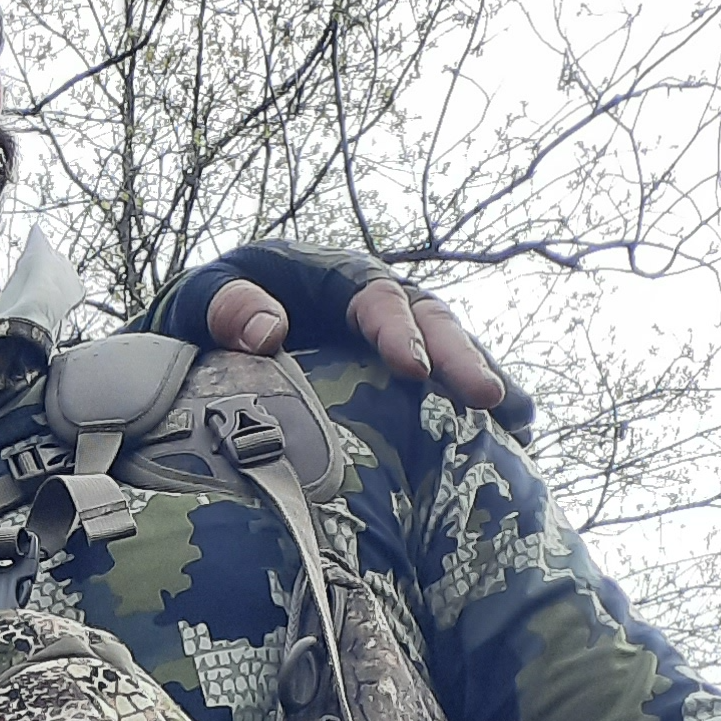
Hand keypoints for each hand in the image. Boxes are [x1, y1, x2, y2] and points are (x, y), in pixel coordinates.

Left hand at [201, 274, 506, 414]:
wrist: (203, 331)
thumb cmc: (205, 310)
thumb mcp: (203, 298)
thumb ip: (229, 306)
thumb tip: (269, 331)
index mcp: (333, 278)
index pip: (374, 298)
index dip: (396, 331)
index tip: (411, 371)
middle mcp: (373, 301)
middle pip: (429, 323)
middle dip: (460, 360)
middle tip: (488, 399)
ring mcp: (389, 335)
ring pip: (445, 352)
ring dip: (481, 384)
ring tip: (517, 423)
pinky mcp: (390, 370)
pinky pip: (437, 385)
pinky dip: (468, 410)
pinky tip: (505, 442)